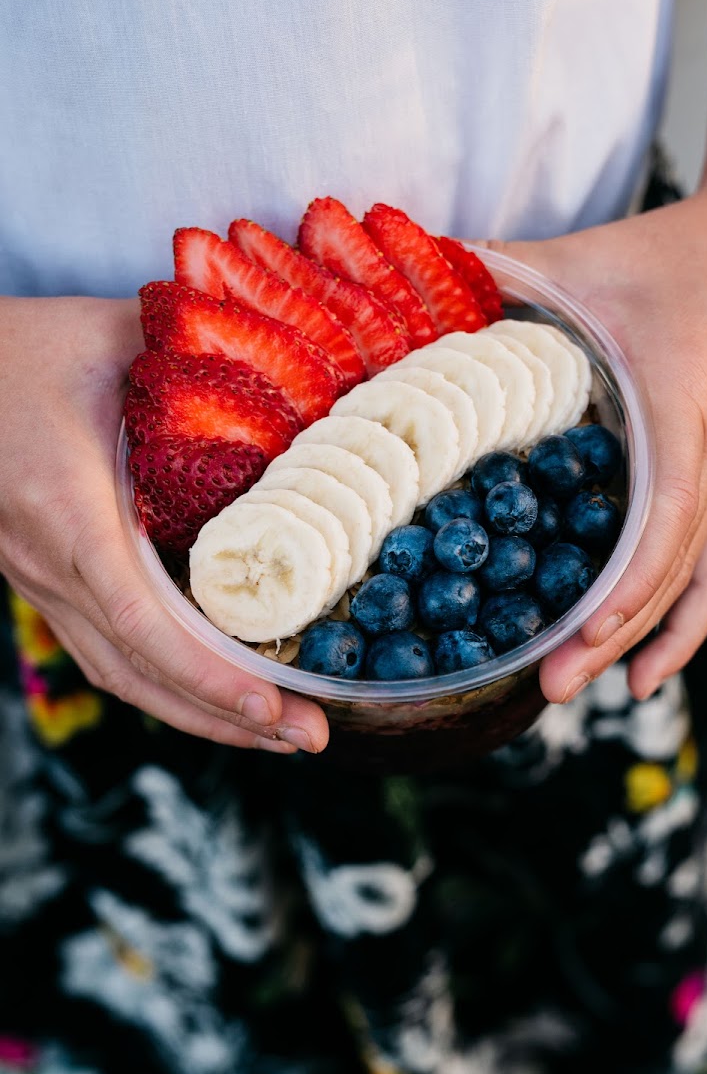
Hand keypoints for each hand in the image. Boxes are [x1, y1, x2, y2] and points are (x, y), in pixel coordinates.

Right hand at [0, 296, 327, 752]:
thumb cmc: (20, 351)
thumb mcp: (110, 335)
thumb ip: (199, 344)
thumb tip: (294, 353)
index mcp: (70, 512)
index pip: (138, 619)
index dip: (205, 675)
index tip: (271, 708)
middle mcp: (53, 565)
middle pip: (138, 671)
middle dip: (225, 718)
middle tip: (310, 738)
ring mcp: (44, 581)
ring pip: (121, 674)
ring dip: (199, 713)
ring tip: (276, 732)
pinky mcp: (48, 581)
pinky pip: (107, 651)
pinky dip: (165, 683)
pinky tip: (213, 695)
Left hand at [477, 185, 706, 703]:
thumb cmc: (673, 257)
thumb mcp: (584, 259)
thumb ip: (502, 268)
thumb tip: (416, 271)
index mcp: (680, 409)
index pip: (667, 516)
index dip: (628, 583)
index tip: (582, 630)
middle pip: (670, 572)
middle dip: (610, 636)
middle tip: (547, 686)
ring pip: (690, 584)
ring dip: (638, 643)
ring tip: (575, 687)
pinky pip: (705, 572)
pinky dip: (677, 627)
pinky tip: (641, 672)